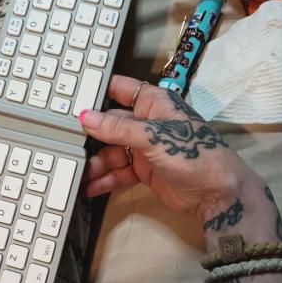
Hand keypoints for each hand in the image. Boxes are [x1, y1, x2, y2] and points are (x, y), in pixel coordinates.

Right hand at [79, 75, 281, 248]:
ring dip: (95, 162)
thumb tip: (84, 117)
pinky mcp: (144, 171)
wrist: (217, 194)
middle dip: (90, 135)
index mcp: (153, 103)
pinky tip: (89, 187)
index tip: (70, 96)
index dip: (97, 91)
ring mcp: (144, 148)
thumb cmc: (192, 154)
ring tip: (75, 172)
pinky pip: (119, 172)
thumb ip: (118, 128)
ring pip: (112, 151)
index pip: (121, 89)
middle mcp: (146, 123)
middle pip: (110, 125)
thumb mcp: (154, 137)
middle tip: (64, 142)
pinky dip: (105, 180)